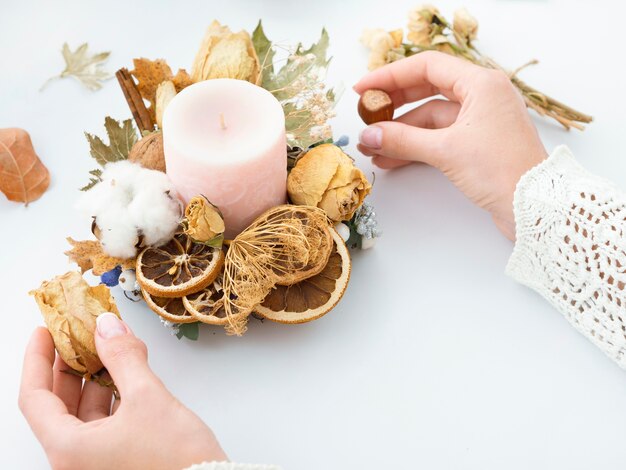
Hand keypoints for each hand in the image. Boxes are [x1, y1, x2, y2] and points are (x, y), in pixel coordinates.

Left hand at [19, 314, 226, 469]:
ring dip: (93, 377)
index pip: (34, 397)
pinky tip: (125, 374)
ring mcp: (95, 462)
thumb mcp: (148, 398)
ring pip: (82, 412)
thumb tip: (107, 327)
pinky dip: (110, 394)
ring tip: (107, 347)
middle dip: (69, 364)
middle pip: (56, 404)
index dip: (38, 358)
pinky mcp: (117, 461)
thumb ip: (123, 357)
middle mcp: (75, 460)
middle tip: (79, 333)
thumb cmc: (176, 461)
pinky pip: (102, 421)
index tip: (46, 331)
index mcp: (69, 449)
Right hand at [354, 51, 546, 240]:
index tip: (364, 88)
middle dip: (393, 106)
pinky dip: (415, 147)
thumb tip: (369, 136)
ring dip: (400, 132)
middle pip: (426, 90)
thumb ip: (403, 140)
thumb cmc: (502, 170)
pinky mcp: (476, 145)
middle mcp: (482, 96)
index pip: (427, 66)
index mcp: (482, 83)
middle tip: (366, 116)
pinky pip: (438, 138)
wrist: (535, 207)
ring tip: (372, 147)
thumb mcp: (446, 150)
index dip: (391, 76)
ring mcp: (479, 121)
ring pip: (430, 119)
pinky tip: (391, 159)